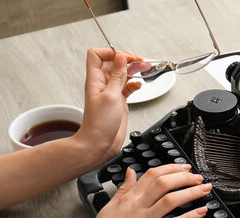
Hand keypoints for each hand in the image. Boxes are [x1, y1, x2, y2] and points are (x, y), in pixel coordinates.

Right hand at [74, 164, 211, 217]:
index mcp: (129, 198)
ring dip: (191, 192)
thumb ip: (124, 188)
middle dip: (185, 177)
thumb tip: (130, 171)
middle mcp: (137, 206)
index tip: (185, 167)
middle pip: (164, 183)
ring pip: (171, 200)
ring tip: (204, 190)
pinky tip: (201, 212)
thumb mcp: (110, 206)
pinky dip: (188, 217)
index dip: (171, 168)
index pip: (152, 175)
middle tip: (198, 177)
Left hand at [75, 48, 142, 166]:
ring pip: (122, 74)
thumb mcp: (111, 95)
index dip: (110, 53)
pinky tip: (139, 85)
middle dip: (126, 59)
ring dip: (133, 70)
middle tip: (139, 61)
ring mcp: (111, 92)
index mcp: (95, 79)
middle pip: (113, 63)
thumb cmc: (99, 123)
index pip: (97, 55)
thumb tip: (120, 57)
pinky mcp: (119, 101)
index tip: (124, 57)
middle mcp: (102, 84)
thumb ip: (117, 76)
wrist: (100, 143)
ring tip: (144, 69)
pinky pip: (128, 87)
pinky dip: (135, 84)